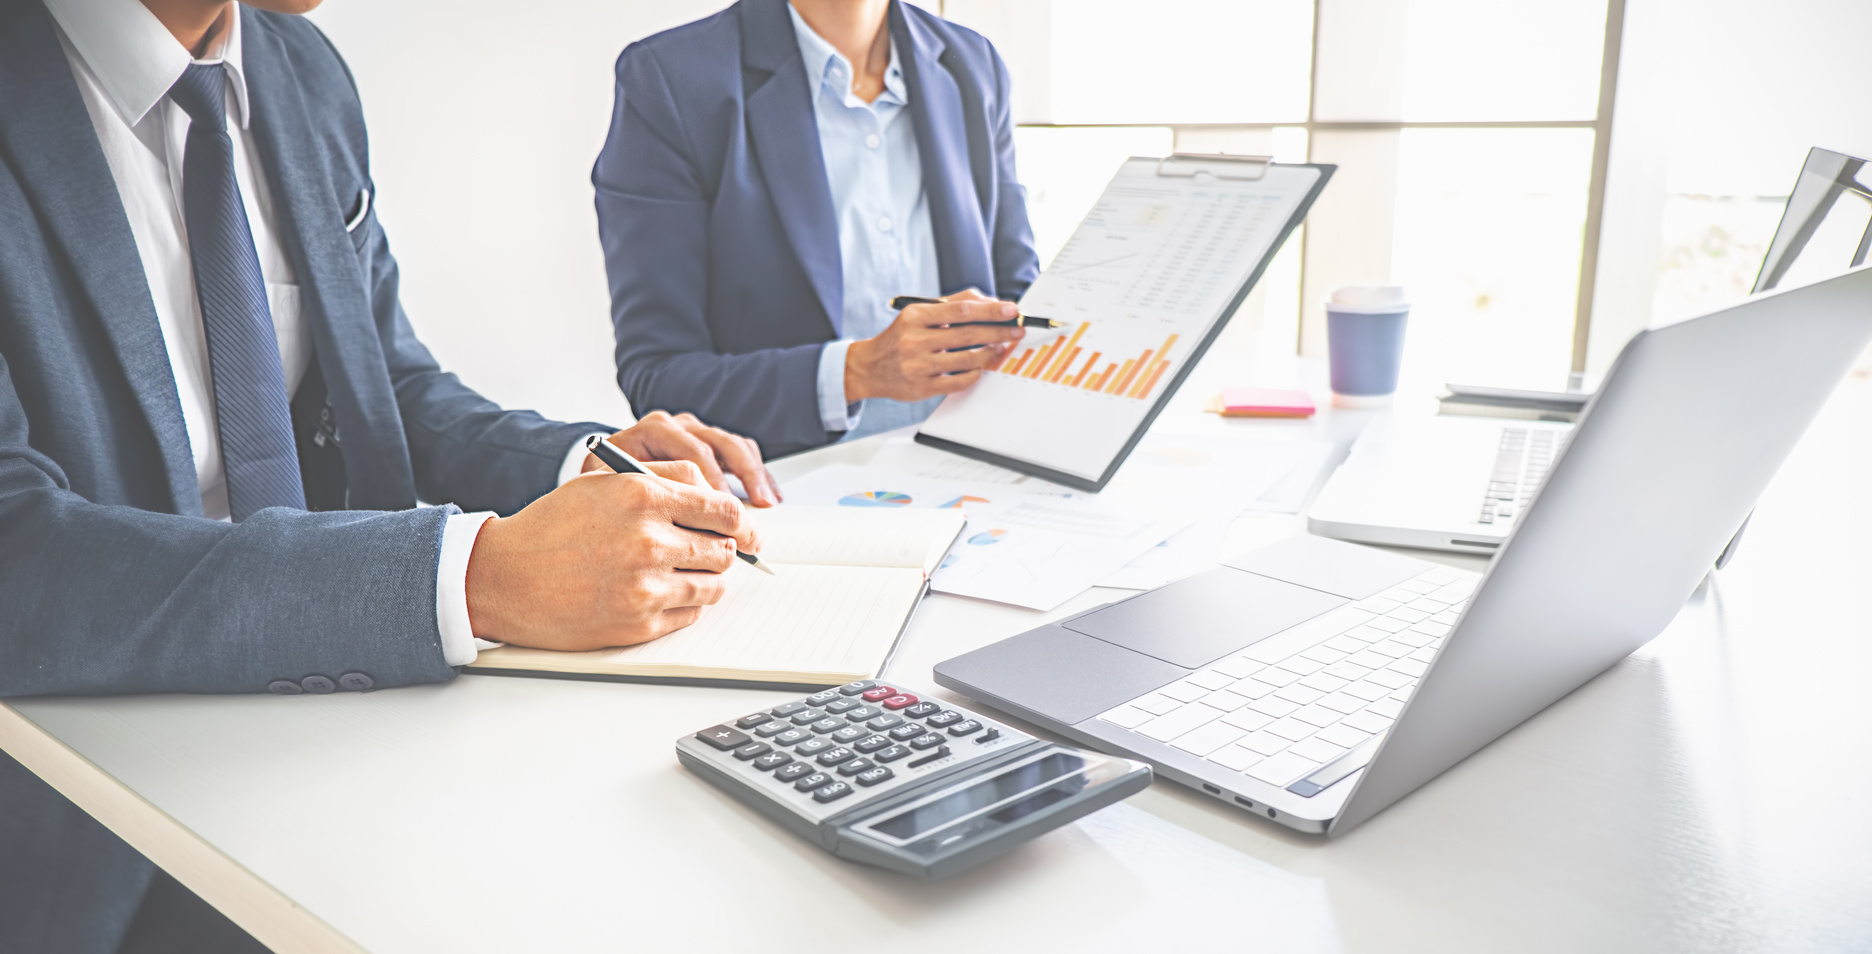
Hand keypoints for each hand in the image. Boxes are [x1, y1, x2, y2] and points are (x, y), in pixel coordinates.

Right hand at [465, 460, 760, 648]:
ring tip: (677, 571)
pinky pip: (690, 614)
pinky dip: (684, 604)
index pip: (724, 510)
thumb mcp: (604, 483)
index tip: (750, 531)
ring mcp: (645, 586)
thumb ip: (663, 480)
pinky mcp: (638, 623)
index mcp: (642, 496)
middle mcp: (648, 541)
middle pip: (724, 550)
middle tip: (706, 551)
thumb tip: (716, 495)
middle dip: (721, 550)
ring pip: (713, 585)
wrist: (503, 577)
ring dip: (705, 579)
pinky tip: (657, 592)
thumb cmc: (550, 528)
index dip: (745, 523)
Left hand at [581, 410, 780, 506]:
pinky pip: (743, 450)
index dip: (713, 481)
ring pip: (736, 444)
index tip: (722, 510)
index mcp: (654, 429)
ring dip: (756, 474)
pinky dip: (758, 472)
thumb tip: (678, 516)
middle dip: (742, 476)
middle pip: (720, 443)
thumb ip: (639, 492)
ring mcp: (697, 431)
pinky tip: (769, 495)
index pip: (693, 450)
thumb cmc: (605, 482)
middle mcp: (678, 425)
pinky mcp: (712, 442)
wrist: (603, 470)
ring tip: (767, 503)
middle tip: (753, 509)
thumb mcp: (608, 485)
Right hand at [844, 289, 1024, 402]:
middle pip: (968, 334)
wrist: (870, 367)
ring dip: (990, 353)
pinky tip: (981, 367)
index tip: (1011, 309)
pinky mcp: (922, 387)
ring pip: (967, 360)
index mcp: (915, 316)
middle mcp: (915, 340)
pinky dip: (975, 374)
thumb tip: (990, 303)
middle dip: (998, 332)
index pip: (961, 310)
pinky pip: (959, 382)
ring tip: (1001, 347)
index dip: (990, 309)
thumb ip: (953, 303)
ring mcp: (918, 366)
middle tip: (1017, 330)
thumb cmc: (902, 336)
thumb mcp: (919, 313)